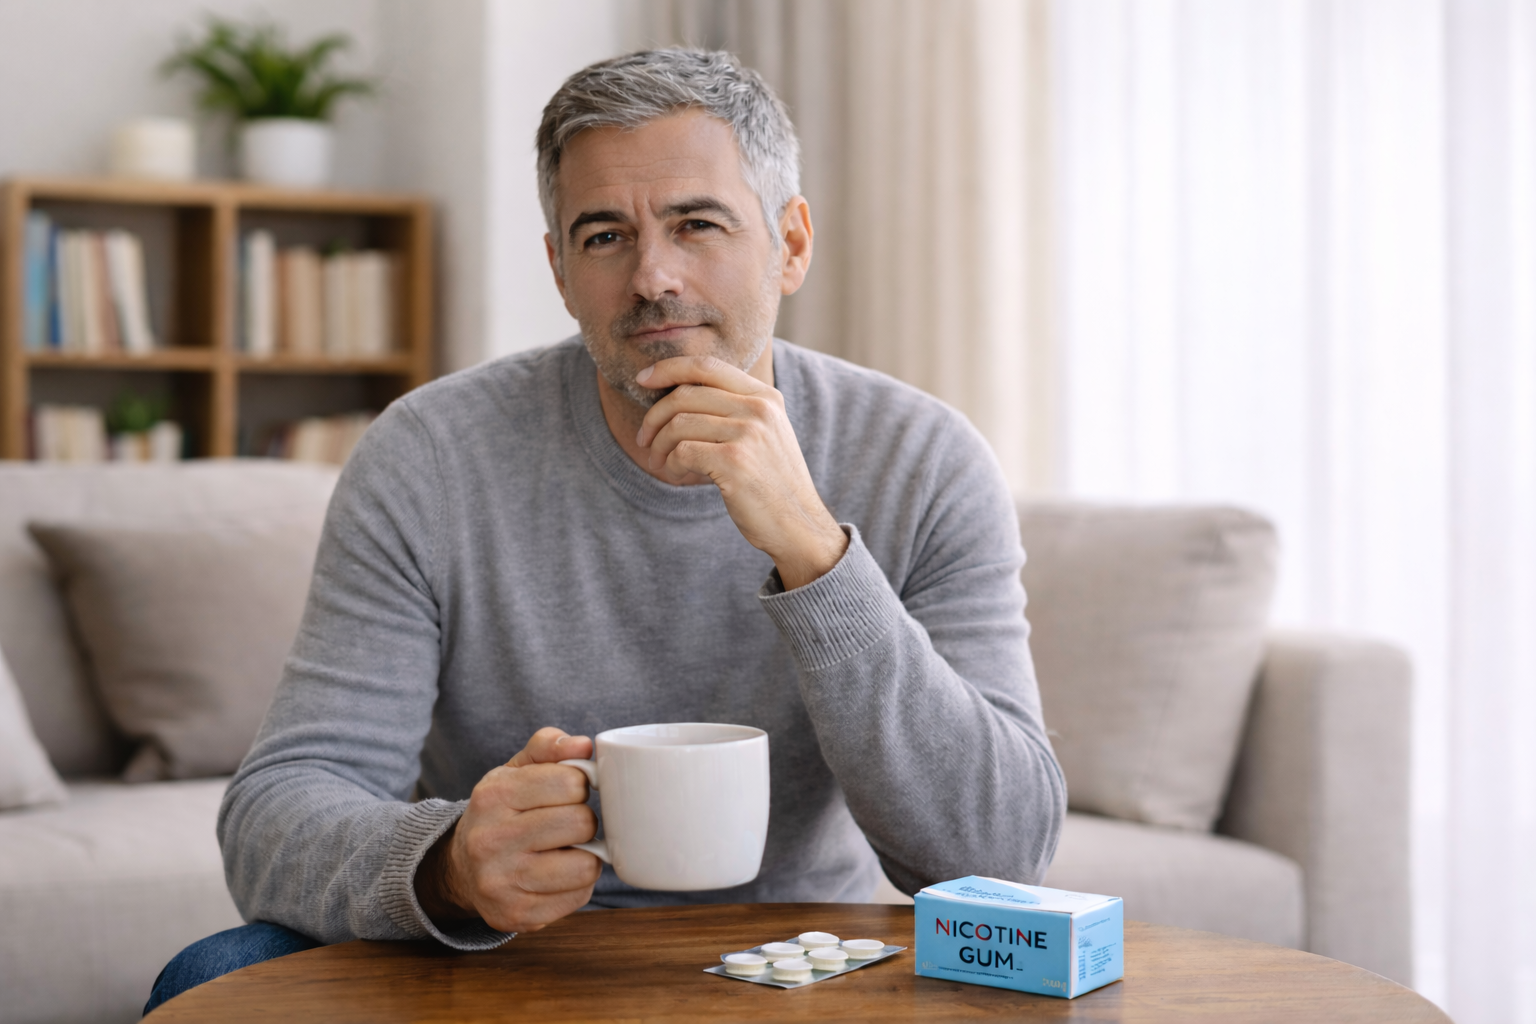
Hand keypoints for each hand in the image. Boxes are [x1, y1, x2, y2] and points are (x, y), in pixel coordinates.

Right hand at [415, 727, 599, 932]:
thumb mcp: (514, 771)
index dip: (579, 785)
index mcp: (493, 795)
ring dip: (586, 856)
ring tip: (566, 850)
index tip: (569, 792)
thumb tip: (583, 745)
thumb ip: (548, 747)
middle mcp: (490, 840)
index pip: (570, 782)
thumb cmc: (501, 813)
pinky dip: (577, 885)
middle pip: (581, 823)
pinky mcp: (516, 916)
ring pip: (586, 866)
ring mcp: (501, 882)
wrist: (461, 869)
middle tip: (569, 824)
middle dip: (584, 821)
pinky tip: (558, 875)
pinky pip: (579, 897)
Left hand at [635, 355, 848, 588]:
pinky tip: (676, 475)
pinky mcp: (734, 461)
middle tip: (644, 440)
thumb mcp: (764, 435)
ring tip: (658, 462)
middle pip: (686, 394)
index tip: (643, 378)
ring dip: (658, 445)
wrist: (799, 525)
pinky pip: (682, 451)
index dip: (669, 368)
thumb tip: (676, 394)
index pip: (707, 366)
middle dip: (654, 417)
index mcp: (766, 396)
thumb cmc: (771, 484)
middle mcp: (760, 408)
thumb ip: (734, 410)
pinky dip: (670, 464)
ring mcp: (749, 433)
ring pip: (679, 423)